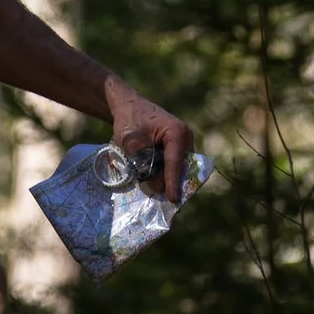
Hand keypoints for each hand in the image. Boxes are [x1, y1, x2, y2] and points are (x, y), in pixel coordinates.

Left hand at [105, 78, 192, 203]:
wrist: (128, 106)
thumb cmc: (128, 119)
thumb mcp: (129, 139)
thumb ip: (141, 160)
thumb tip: (155, 186)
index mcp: (177, 132)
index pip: (175, 162)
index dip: (173, 182)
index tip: (172, 199)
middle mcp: (185, 138)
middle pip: (181, 168)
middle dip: (173, 185)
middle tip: (167, 207)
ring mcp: (182, 145)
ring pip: (178, 169)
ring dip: (168, 182)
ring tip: (160, 201)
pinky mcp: (176, 150)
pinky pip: (173, 167)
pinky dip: (165, 176)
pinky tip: (155, 188)